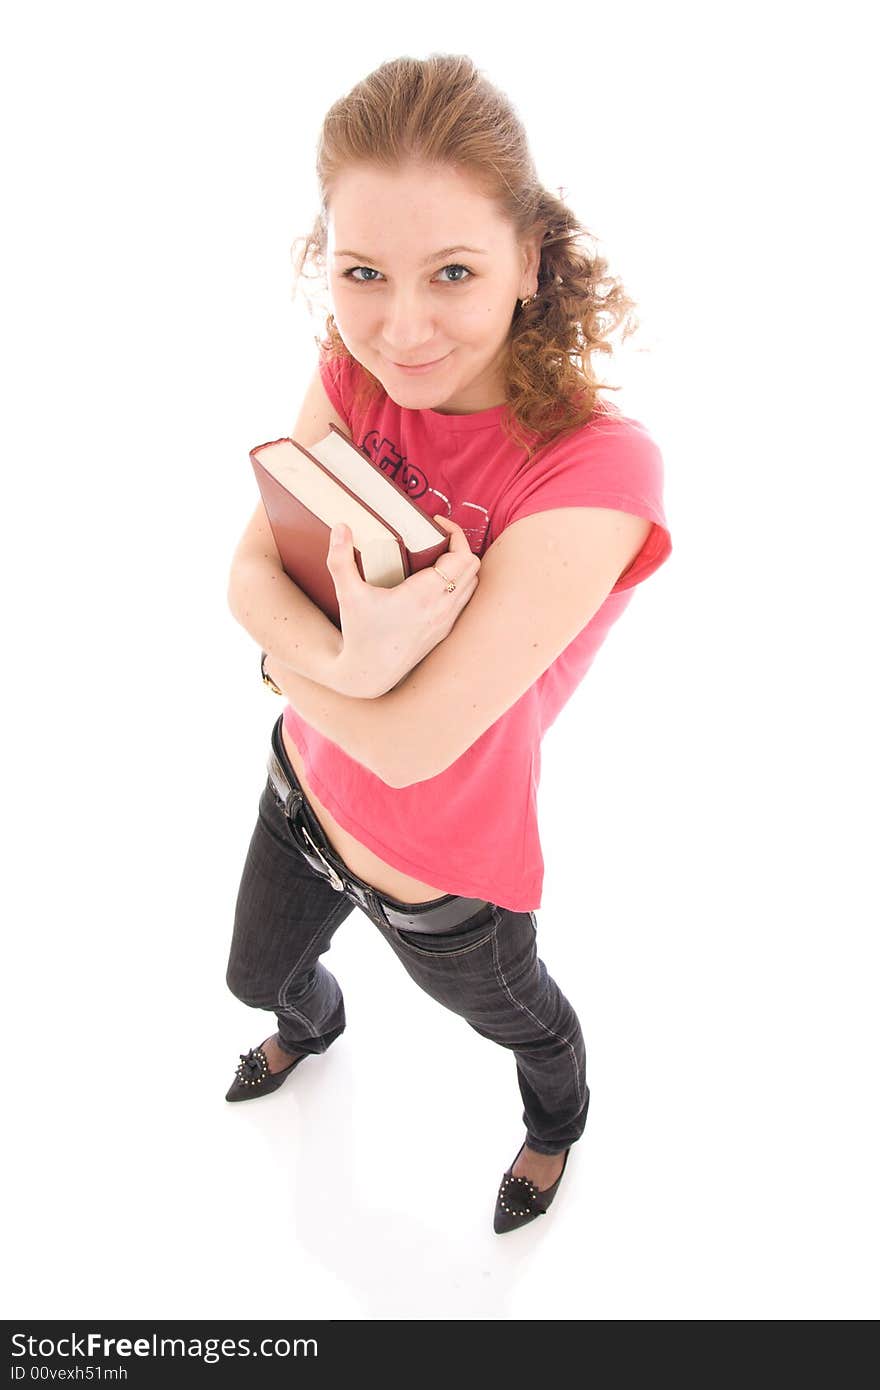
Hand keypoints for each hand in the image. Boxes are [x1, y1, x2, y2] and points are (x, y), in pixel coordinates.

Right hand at [326, 515, 480, 697]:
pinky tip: (437, 579)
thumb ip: (340, 559)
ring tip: (439, 554)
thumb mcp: (347, 595)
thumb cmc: (359, 635)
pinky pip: (465, 600)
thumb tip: (340, 526)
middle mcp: (441, 608)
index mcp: (423, 596)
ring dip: (462, 565)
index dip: (455, 533)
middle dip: (459, 545)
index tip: (437, 524)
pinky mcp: (444, 631)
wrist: (369, 675)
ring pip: (472, 584)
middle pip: (472, 566)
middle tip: (437, 536)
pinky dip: (459, 583)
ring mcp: (446, 621)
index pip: (461, 556)